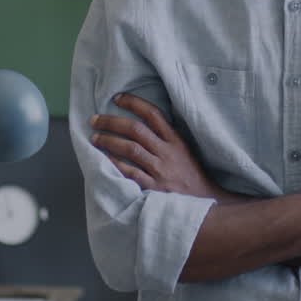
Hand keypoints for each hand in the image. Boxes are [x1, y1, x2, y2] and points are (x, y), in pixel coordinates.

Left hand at [90, 93, 236, 202]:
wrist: (205, 202)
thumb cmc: (191, 176)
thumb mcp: (184, 150)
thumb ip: (166, 137)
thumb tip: (140, 122)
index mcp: (175, 140)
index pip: (153, 114)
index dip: (133, 103)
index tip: (117, 98)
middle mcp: (167, 152)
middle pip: (136, 129)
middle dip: (112, 122)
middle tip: (95, 119)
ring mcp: (160, 170)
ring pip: (130, 148)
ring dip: (109, 141)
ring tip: (95, 138)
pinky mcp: (153, 188)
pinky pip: (129, 173)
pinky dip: (114, 164)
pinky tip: (103, 160)